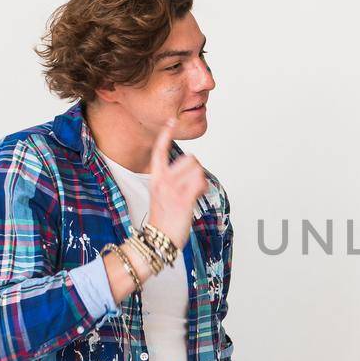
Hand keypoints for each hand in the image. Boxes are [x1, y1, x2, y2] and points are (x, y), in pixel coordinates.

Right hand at [148, 119, 208, 250]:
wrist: (158, 239)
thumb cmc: (163, 218)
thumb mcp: (161, 194)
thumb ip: (170, 179)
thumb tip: (190, 168)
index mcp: (156, 178)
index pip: (159, 151)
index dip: (165, 135)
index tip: (170, 120)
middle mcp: (162, 181)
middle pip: (191, 159)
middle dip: (196, 169)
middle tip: (192, 185)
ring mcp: (172, 190)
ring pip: (198, 169)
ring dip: (201, 180)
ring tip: (193, 193)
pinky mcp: (183, 199)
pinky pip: (200, 182)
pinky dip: (203, 187)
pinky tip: (198, 195)